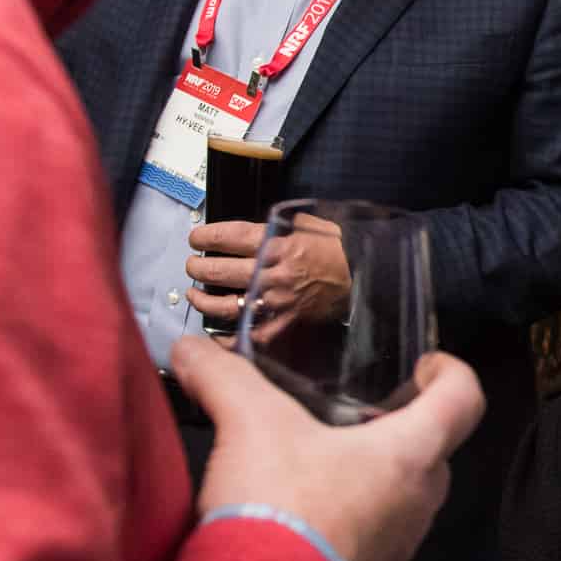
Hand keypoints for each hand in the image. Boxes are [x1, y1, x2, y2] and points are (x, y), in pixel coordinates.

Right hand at [173, 334, 483, 560]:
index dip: (452, 371)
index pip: (464, 398)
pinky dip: (351, 515)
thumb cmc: (281, 502)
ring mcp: (398, 546)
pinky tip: (305, 509)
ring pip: (403, 495)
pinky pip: (374, 535)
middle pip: (433, 449)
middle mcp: (419, 500)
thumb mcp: (248, 423)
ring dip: (374, 474)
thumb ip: (224, 377)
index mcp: (412, 452)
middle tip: (362, 409)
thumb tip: (192, 350)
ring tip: (325, 457)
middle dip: (405, 425)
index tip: (427, 363)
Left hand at [186, 215, 348, 333]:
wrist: (368, 276)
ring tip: (195, 294)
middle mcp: (273, 273)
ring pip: (227, 304)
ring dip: (203, 300)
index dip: (206, 237)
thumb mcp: (309, 223)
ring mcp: (277, 301)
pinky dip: (229, 337)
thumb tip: (251, 228)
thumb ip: (278, 225)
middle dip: (198, 267)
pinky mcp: (286, 323)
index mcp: (278, 244)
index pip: (229, 237)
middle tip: (192, 265)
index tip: (196, 238)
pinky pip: (250, 334)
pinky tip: (216, 332)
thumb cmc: (341, 248)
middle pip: (220, 270)